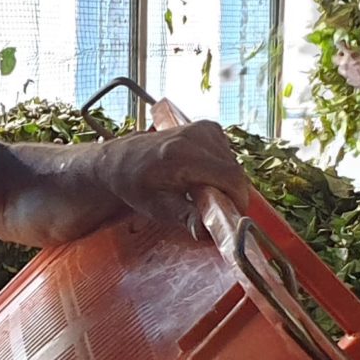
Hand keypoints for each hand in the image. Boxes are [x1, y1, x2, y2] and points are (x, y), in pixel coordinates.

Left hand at [95, 120, 250, 234]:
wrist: (122, 160)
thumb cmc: (135, 185)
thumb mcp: (156, 207)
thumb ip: (184, 217)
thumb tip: (206, 232)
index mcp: (180, 155)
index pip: (230, 177)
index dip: (238, 199)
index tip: (232, 216)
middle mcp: (194, 136)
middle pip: (235, 171)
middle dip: (231, 194)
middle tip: (212, 208)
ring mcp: (202, 128)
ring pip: (234, 163)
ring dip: (226, 182)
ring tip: (201, 191)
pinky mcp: (207, 127)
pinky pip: (228, 154)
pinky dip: (221, 169)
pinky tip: (202, 175)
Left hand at [334, 46, 359, 92]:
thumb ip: (356, 52)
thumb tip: (352, 49)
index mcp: (349, 55)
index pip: (339, 45)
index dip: (340, 44)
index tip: (342, 43)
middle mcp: (344, 63)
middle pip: (334, 58)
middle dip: (338, 56)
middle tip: (344, 56)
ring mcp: (344, 73)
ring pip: (339, 67)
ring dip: (342, 66)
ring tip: (349, 66)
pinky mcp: (347, 80)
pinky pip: (344, 75)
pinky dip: (347, 73)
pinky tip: (353, 73)